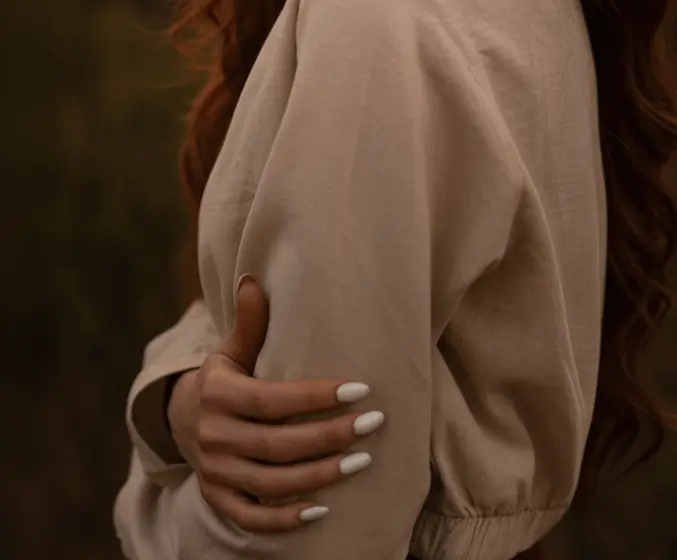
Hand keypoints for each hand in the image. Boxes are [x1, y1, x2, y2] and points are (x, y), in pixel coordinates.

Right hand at [167, 275, 383, 532]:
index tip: (361, 388)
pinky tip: (323, 509)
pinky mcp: (219, 500)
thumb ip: (249, 322)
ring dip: (320, 475)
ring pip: (271, 482)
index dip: (316, 396)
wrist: (183, 419)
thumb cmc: (225, 377)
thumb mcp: (231, 349)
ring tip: (362, 460)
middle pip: (278, 444)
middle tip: (373, 423)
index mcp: (218, 394)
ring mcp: (216, 473)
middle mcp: (214, 437)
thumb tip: (253, 279)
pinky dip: (286, 518)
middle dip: (330, 436)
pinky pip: (253, 517)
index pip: (273, 399)